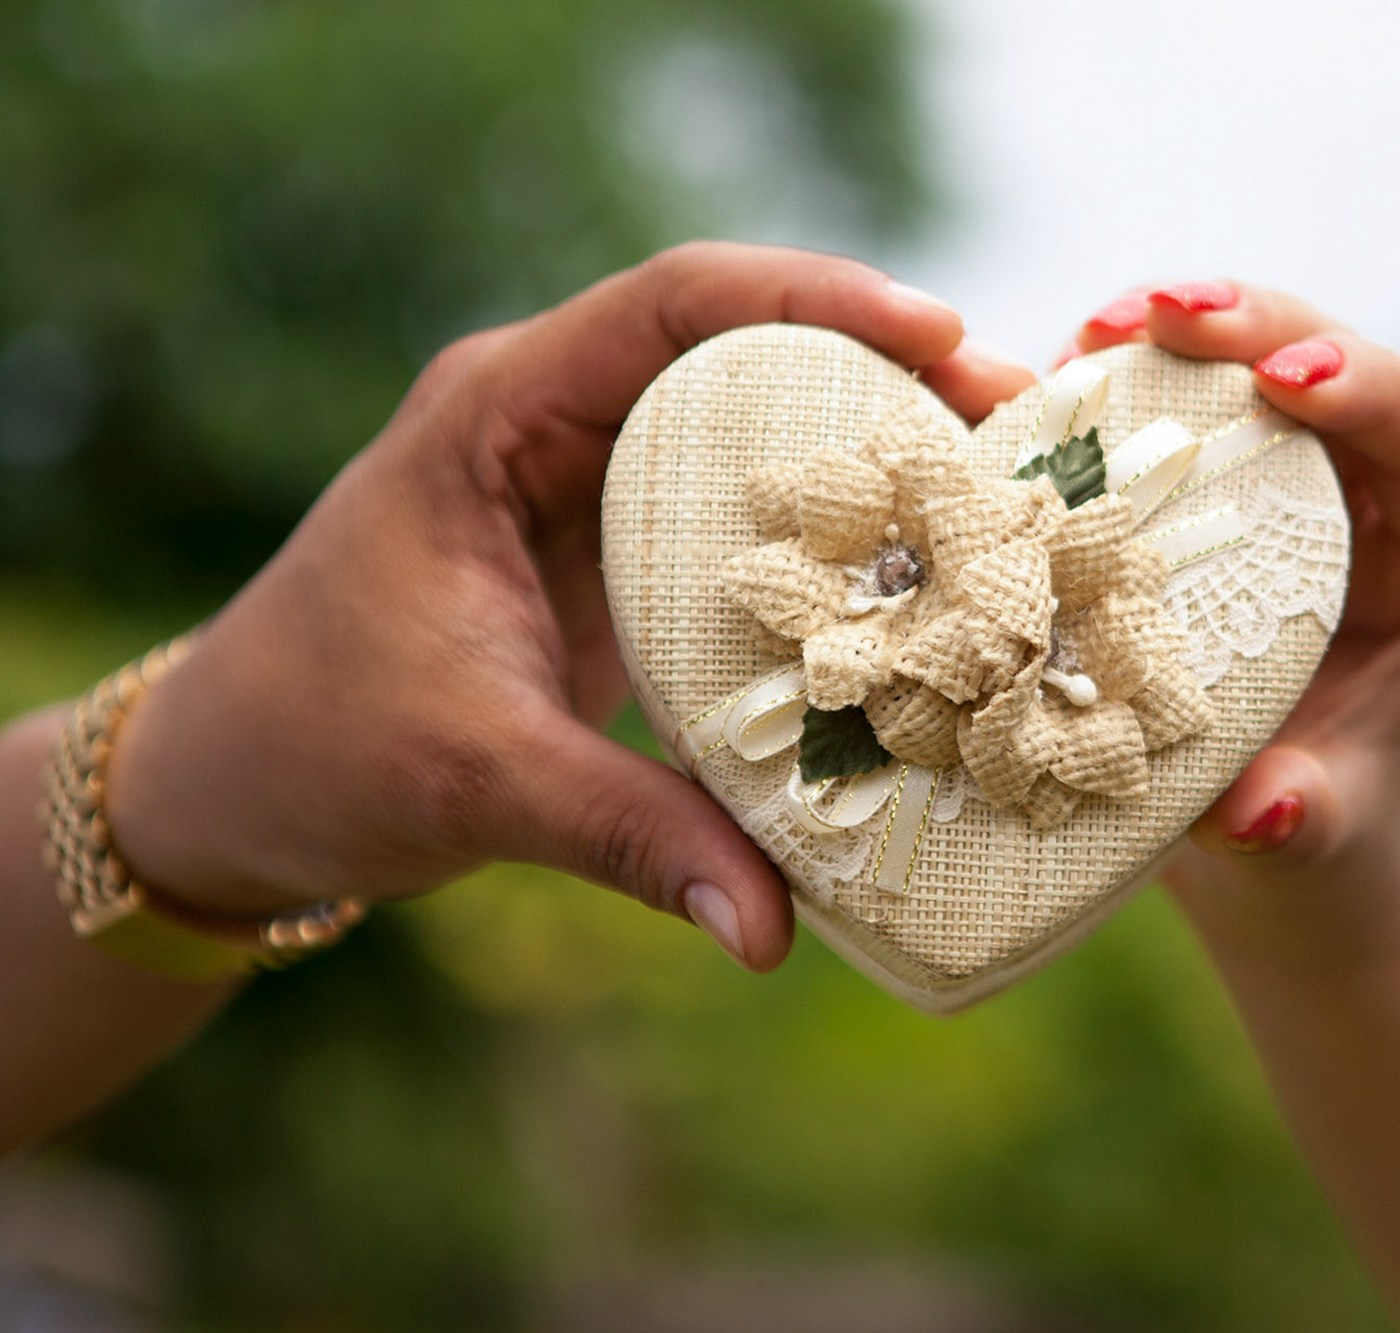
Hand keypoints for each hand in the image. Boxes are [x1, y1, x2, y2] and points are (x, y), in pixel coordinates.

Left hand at [103, 242, 1035, 970]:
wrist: (232, 784)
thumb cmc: (315, 747)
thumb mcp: (475, 779)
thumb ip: (626, 836)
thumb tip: (767, 930)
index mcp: (495, 417)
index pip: (670, 305)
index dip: (811, 299)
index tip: (936, 329)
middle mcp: (551, 424)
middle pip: (739, 350)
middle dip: (881, 367)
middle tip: (1014, 411)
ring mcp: (589, 487)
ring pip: (751, 425)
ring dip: (870, 442)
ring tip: (1001, 478)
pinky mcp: (616, 557)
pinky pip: (742, 513)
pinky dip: (831, 529)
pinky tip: (920, 572)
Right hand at [1068, 281, 1399, 962]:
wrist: (1275, 833)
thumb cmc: (1320, 832)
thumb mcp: (1316, 835)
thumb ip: (1300, 817)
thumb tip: (1259, 809)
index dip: (1369, 386)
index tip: (1284, 376)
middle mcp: (1384, 497)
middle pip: (1336, 362)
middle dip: (1254, 323)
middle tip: (1160, 312)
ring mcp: (1303, 482)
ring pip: (1255, 362)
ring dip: (1175, 334)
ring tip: (1093, 330)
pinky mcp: (1230, 488)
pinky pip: (1184, 408)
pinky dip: (1121, 385)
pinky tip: (1052, 376)